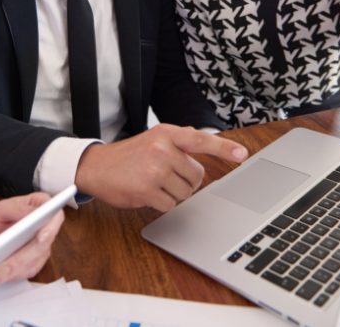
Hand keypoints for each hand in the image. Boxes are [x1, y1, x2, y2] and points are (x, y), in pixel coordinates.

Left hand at [0, 192, 63, 285]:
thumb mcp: (0, 208)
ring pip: (36, 261)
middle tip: (2, 268)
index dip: (51, 228)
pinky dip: (11, 277)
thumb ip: (18, 209)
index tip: (40, 238)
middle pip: (44, 245)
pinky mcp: (32, 262)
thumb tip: (34, 214)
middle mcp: (45, 227)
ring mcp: (40, 246)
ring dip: (15, 271)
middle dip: (23, 258)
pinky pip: (27, 272)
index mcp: (41, 207)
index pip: (55, 216)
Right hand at [74, 124, 247, 211]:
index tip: (243, 154)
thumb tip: (203, 143)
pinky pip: (170, 205)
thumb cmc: (129, 154)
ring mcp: (155, 170)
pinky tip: (146, 192)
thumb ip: (179, 140)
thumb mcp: (153, 138)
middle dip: (185, 180)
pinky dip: (161, 203)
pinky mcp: (147, 190)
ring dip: (173, 193)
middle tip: (164, 174)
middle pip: (197, 175)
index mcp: (166, 133)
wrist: (97, 166)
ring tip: (153, 182)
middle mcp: (162, 149)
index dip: (224, 148)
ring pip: (185, 192)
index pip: (201, 140)